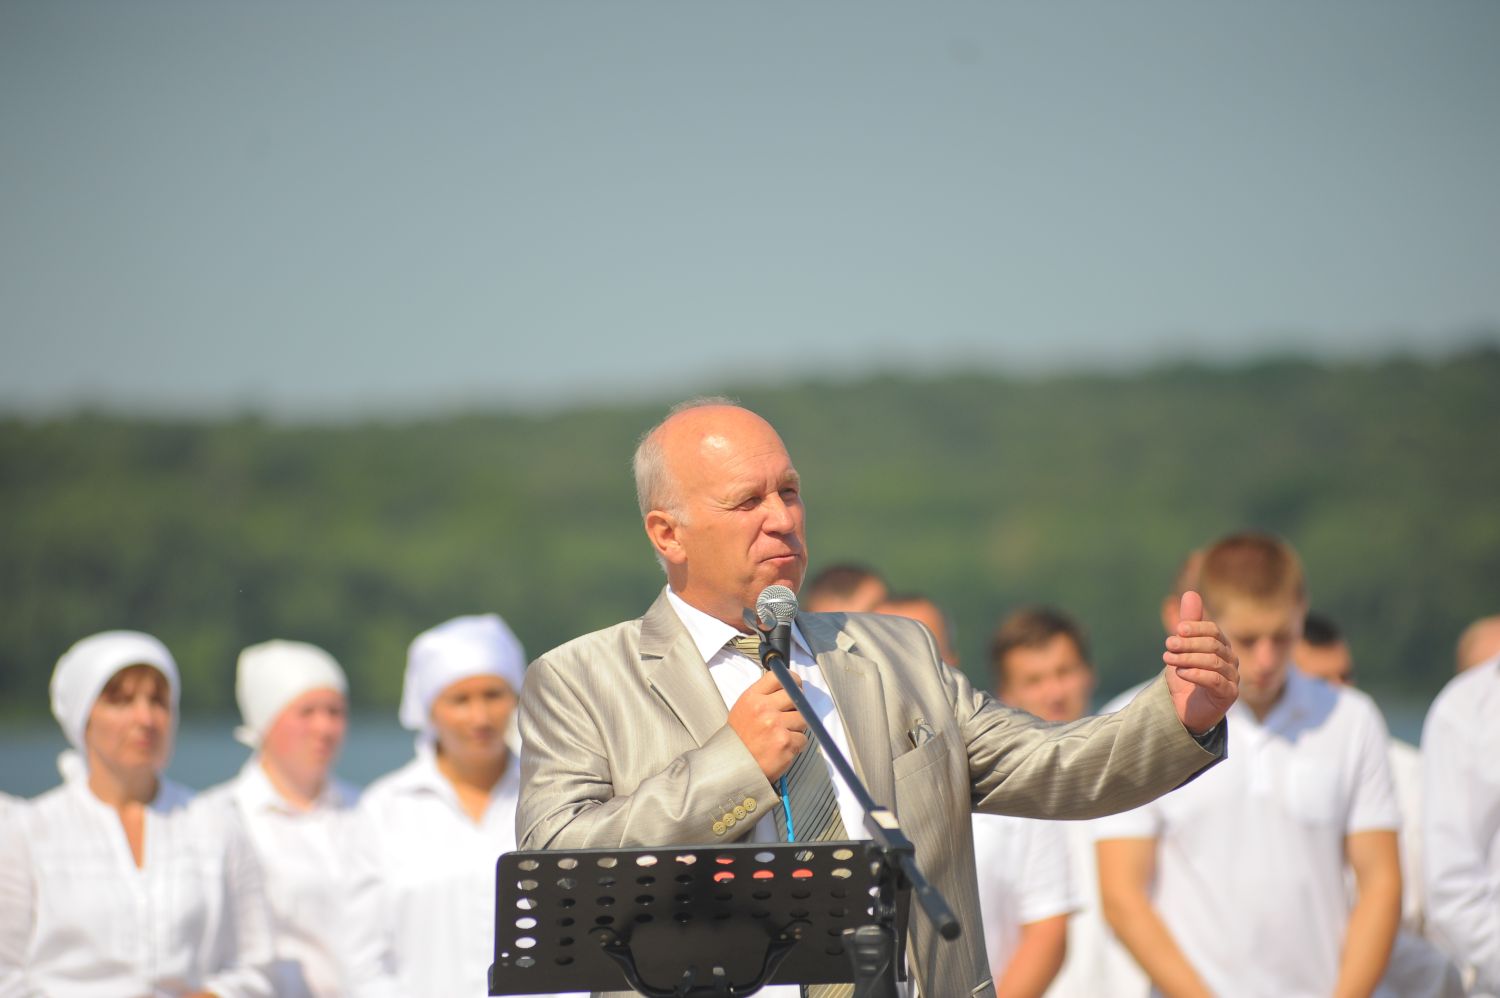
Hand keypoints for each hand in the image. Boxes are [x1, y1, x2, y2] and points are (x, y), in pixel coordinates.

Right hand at [727, 669, 806, 780]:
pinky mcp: (785, 743)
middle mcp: (763, 708)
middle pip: (797, 696)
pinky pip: (802, 739)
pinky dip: (795, 745)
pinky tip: (781, 749)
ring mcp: (775, 725)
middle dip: (798, 707)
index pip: (779, 677)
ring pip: (803, 719)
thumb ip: (764, 697)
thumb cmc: (739, 740)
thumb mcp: (744, 709)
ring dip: (797, 728)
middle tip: (789, 718)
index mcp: (752, 697)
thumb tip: (791, 688)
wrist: (731, 767)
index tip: (795, 687)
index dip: (792, 681)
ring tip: (781, 736)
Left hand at [1163, 591, 1238, 735]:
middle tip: (1168, 644)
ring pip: (1213, 662)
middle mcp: (1231, 661)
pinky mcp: (1229, 694)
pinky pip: (1215, 680)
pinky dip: (1195, 674)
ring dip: (1188, 658)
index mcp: (1221, 646)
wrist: (1185, 709)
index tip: (1176, 630)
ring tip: (1168, 660)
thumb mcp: (1182, 648)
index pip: (1214, 631)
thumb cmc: (1186, 677)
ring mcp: (1233, 678)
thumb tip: (1190, 593)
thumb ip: (1188, 623)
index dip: (1196, 628)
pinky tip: (1179, 672)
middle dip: (1189, 643)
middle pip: (1213, 645)